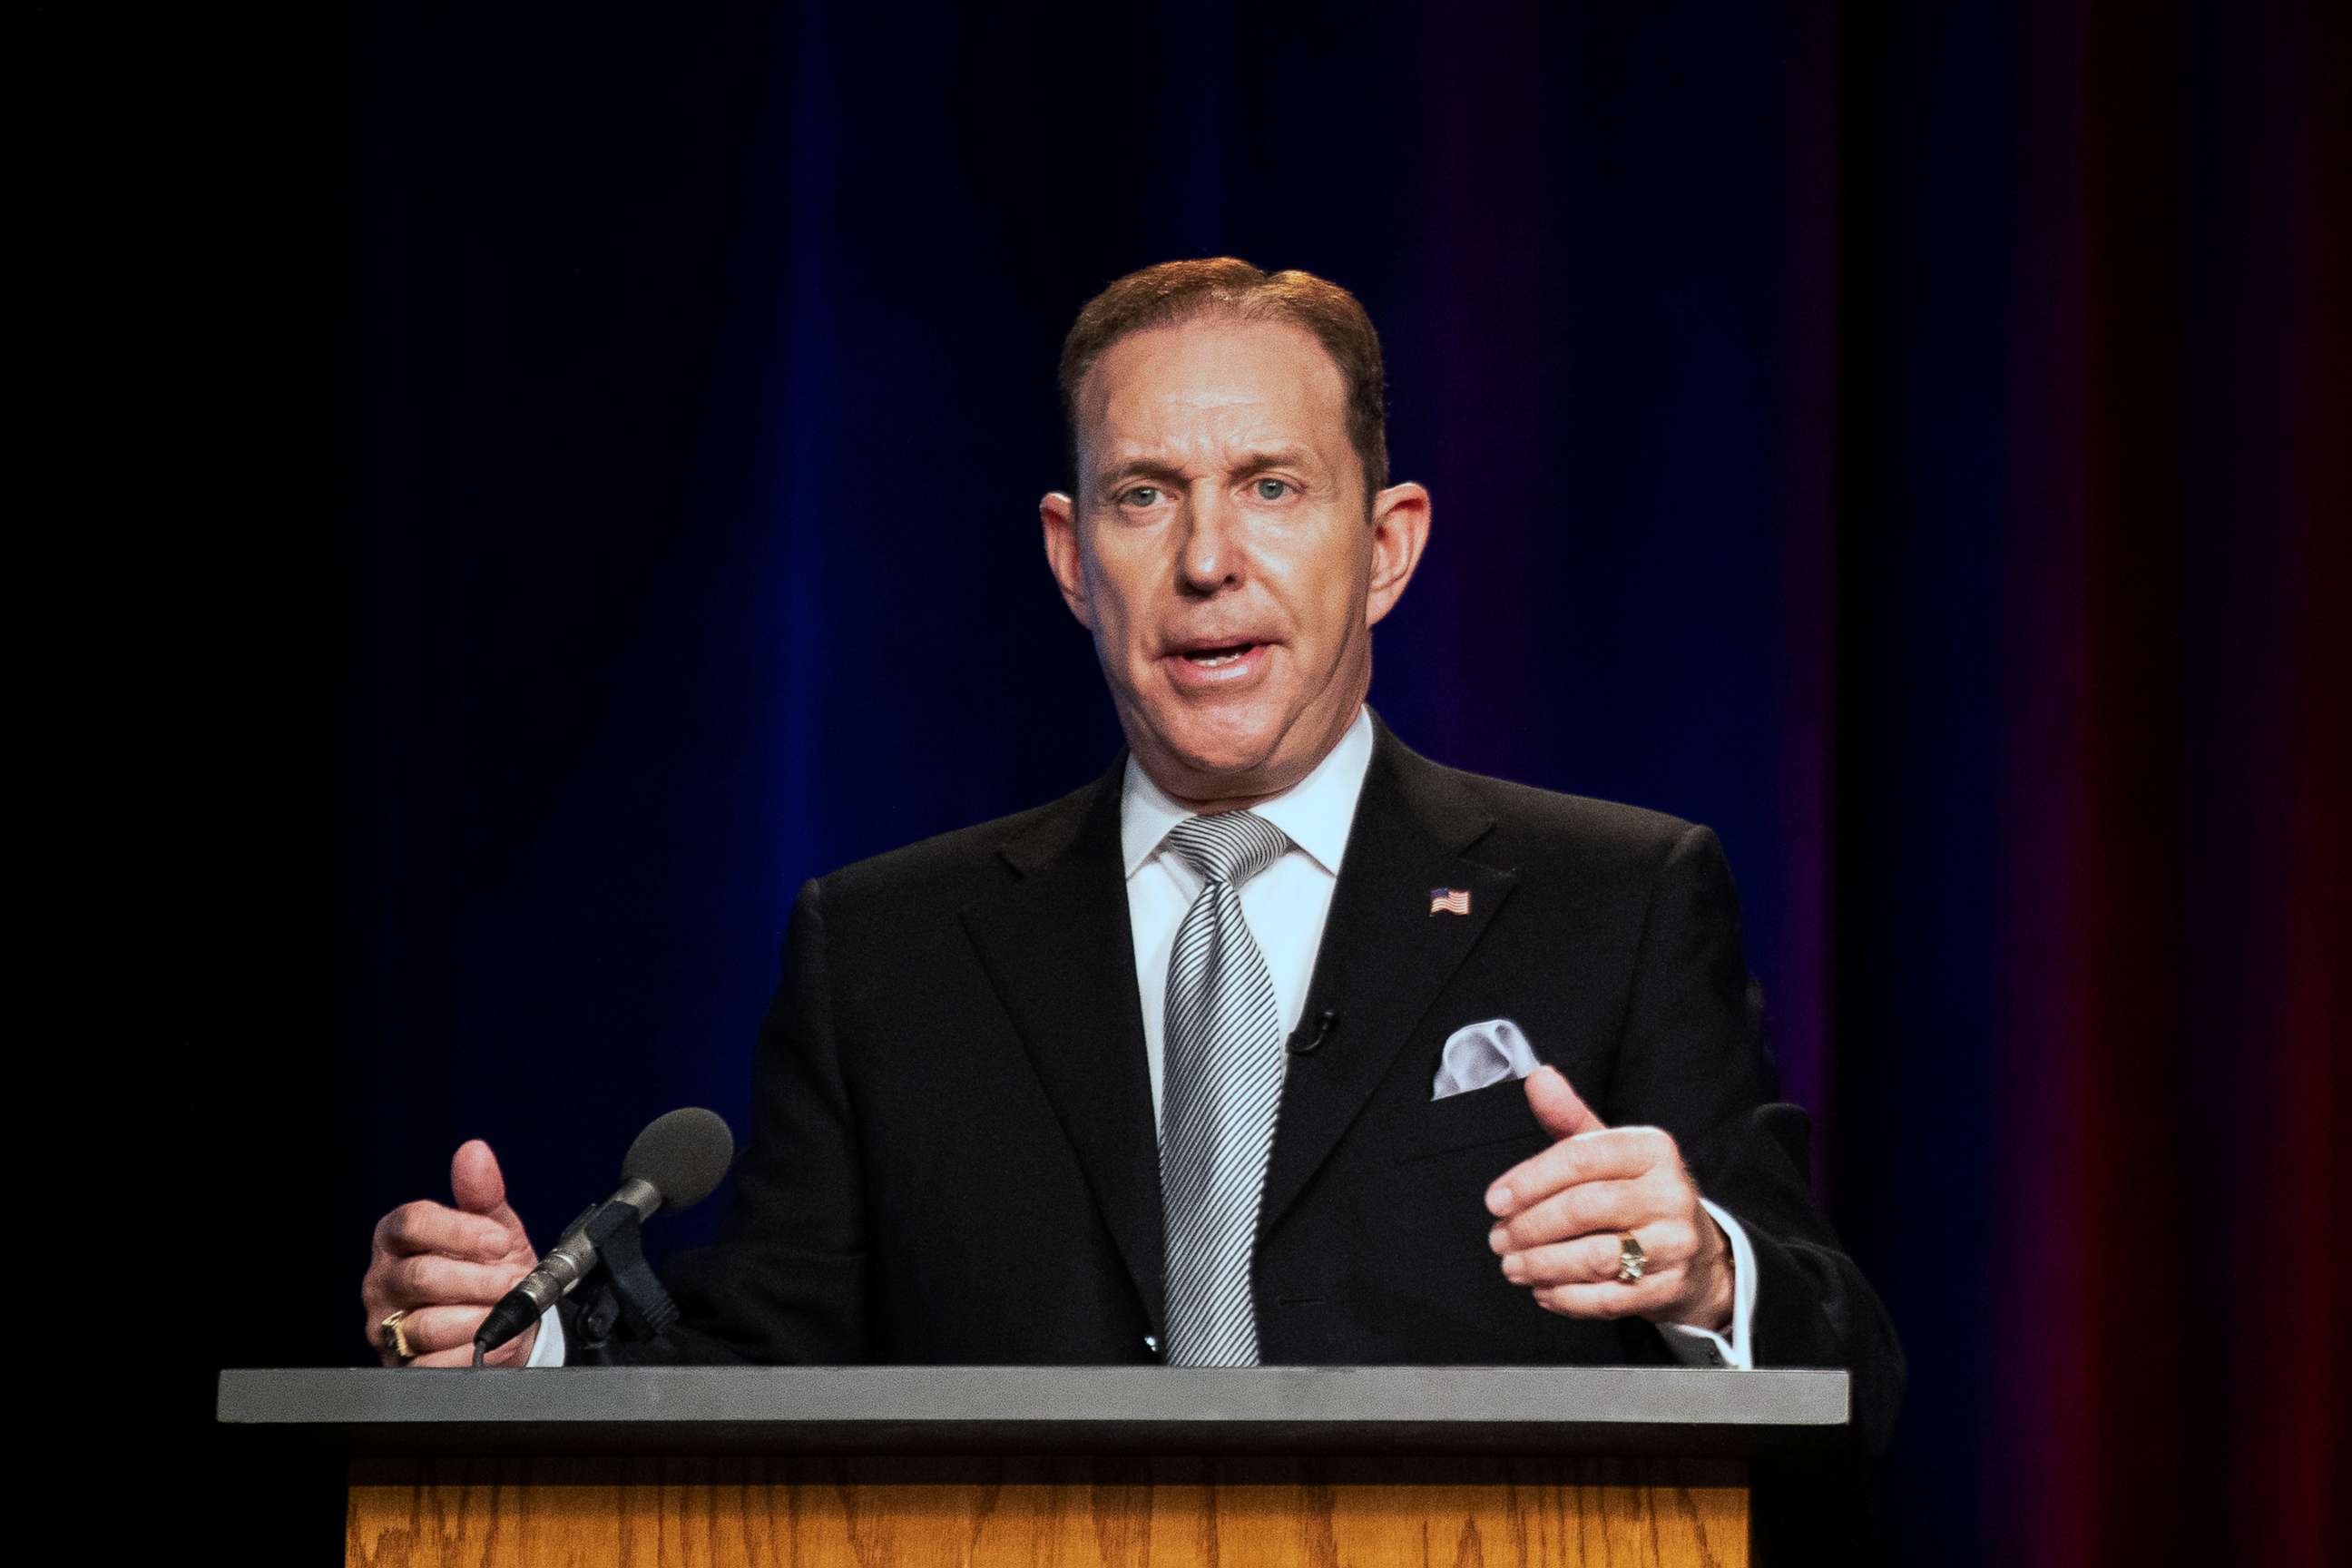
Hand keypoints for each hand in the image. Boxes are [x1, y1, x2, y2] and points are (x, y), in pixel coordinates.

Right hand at [361, 1140, 541, 1366]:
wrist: (504, 1321)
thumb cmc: (490, 1267)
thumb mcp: (493, 1227)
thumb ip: (482, 1192)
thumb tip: (474, 1152)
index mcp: (399, 1236)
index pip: (411, 1223)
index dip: (459, 1231)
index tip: (499, 1240)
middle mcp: (383, 1279)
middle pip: (422, 1276)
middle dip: (479, 1281)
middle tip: (514, 1282)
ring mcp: (387, 1324)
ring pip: (427, 1324)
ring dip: (481, 1319)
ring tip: (507, 1312)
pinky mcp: (399, 1364)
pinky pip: (431, 1364)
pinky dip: (472, 1353)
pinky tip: (495, 1341)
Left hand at [1483, 1066, 1733, 1330]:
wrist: (1700, 1257)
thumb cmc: (1641, 1196)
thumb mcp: (1612, 1151)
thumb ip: (1571, 1118)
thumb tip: (1537, 1077)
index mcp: (1652, 1149)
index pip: (1580, 1157)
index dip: (1529, 1180)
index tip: (1495, 1200)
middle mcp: (1669, 1193)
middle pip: (1584, 1208)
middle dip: (1530, 1226)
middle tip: (1498, 1238)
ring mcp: (1673, 1244)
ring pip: (1595, 1256)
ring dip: (1542, 1264)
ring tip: (1512, 1266)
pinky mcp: (1669, 1288)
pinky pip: (1608, 1298)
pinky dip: (1566, 1297)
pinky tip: (1543, 1290)